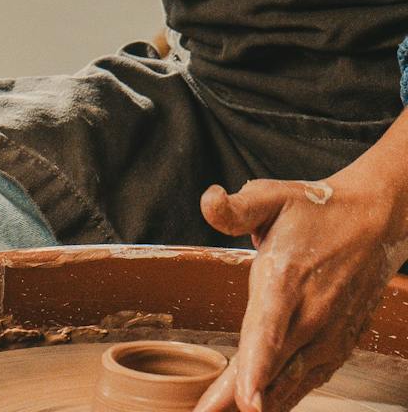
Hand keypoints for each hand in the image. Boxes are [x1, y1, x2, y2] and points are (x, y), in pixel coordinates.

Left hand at [190, 170, 407, 411]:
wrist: (375, 219)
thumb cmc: (315, 208)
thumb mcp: (271, 195)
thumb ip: (236, 206)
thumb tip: (210, 200)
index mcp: (288, 276)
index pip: (270, 328)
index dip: (257, 365)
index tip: (245, 398)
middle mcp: (312, 311)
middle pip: (274, 364)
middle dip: (241, 396)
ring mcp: (330, 330)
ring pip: (294, 378)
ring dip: (264, 402)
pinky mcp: (341, 340)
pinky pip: (312, 376)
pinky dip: (289, 395)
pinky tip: (267, 408)